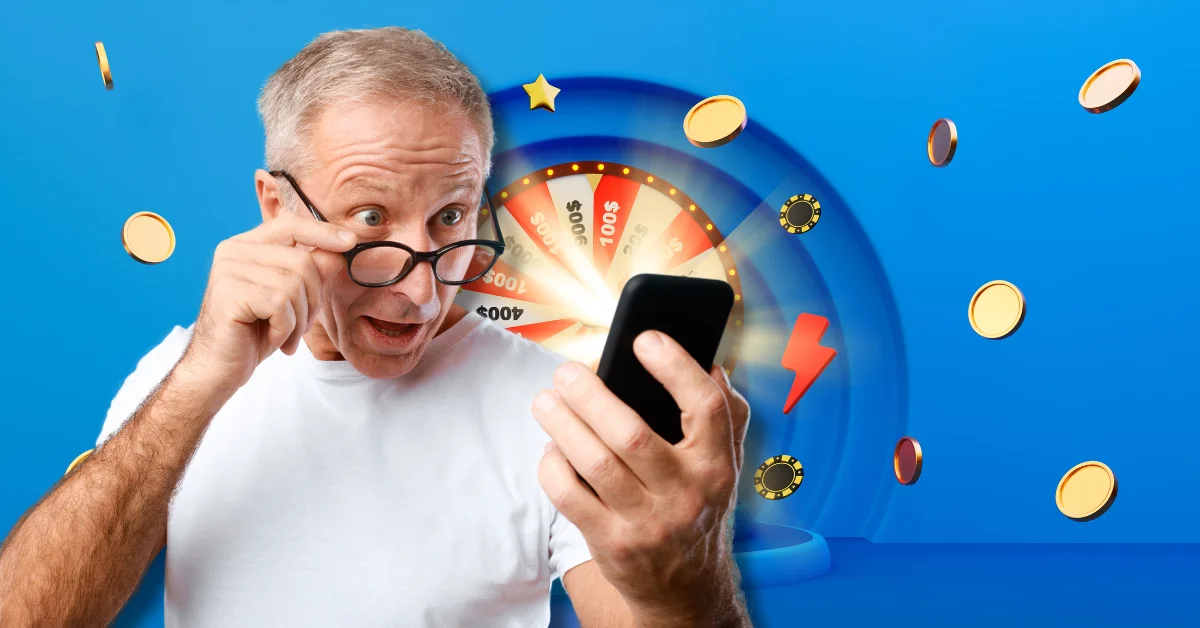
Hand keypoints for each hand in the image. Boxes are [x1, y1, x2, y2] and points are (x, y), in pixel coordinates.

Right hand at [180, 212, 355, 393]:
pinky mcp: (229, 293)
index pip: (290, 224)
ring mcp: (228, 270)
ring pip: (294, 285)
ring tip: (284, 334)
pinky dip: (284, 328)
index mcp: (247, 245)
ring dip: (299, 318)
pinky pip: (280, 305)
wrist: (220, 367)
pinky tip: (271, 338)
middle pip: (302, 262)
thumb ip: (313, 271)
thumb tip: (339, 251)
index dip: (323, 231)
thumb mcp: (293, 299)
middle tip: (302, 325)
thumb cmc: (256, 332)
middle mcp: (233, 251)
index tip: (350, 242)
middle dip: (313, 299)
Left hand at [533, 331, 750, 622]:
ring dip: (562, 424)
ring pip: (594, 463)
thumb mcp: (727, 465)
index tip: (644, 338)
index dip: (675, 367)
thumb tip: (710, 363)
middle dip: (591, 395)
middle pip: (631, 434)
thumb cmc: (699, 508)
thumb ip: (726, 414)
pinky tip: (551, 447)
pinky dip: (552, 465)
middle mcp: (686, 495)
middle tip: (566, 372)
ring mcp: (647, 523)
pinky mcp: (611, 544)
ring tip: (546, 400)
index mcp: (717, 465)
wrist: (686, 590)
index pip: (706, 408)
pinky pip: (569, 496)